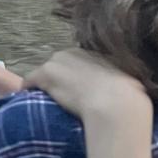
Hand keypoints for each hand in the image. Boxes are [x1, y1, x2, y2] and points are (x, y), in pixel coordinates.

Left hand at [25, 48, 150, 122]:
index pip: (78, 62)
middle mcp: (73, 52)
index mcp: (92, 52)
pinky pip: (30, 82)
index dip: (77, 77)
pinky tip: (29, 101)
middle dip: (61, 79)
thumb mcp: (126, 79)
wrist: (117, 105)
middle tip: (66, 98)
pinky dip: (28, 91)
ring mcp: (57, 62)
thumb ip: (117, 78)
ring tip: (50, 102)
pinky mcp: (44, 74)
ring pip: (45, 74)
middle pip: (60, 66)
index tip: (79, 90)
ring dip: (47, 85)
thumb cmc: (129, 96)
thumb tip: (125, 89)